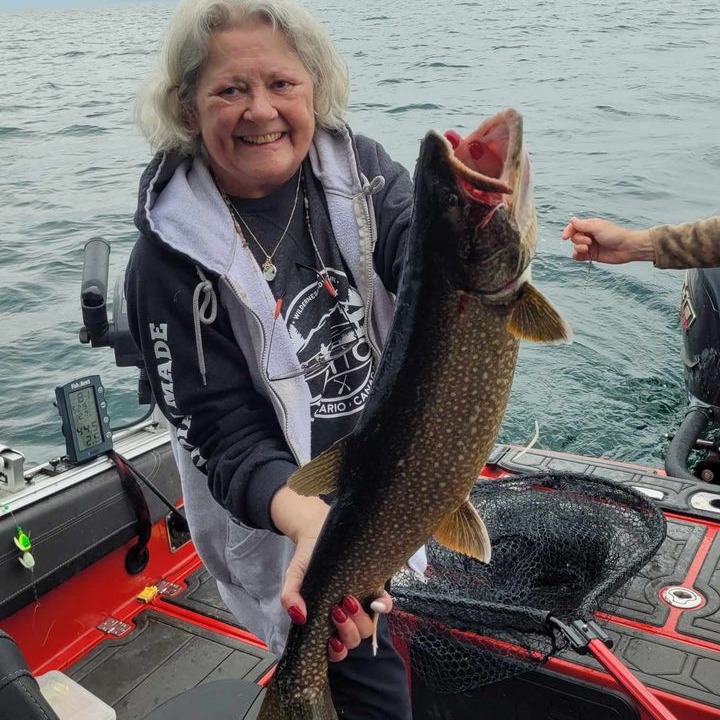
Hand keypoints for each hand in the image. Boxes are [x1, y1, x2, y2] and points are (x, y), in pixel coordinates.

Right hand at [270, 486, 391, 660]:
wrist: (319, 529)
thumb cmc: (307, 558)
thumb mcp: (294, 576)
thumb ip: (290, 595)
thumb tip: (298, 616)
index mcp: (326, 620)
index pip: (335, 649)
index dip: (336, 651)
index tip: (331, 639)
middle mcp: (346, 616)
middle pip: (354, 640)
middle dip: (347, 632)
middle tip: (336, 610)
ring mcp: (361, 603)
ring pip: (369, 627)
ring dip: (360, 620)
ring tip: (347, 600)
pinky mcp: (374, 587)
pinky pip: (384, 604)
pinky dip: (382, 607)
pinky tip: (375, 601)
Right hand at [561, 216, 653, 263]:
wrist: (627, 248)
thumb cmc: (615, 235)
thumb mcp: (597, 227)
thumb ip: (582, 225)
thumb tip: (571, 219)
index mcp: (590, 226)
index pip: (574, 227)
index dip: (568, 231)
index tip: (565, 237)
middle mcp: (589, 235)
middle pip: (574, 237)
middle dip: (578, 240)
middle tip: (589, 241)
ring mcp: (590, 245)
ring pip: (575, 247)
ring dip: (578, 248)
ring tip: (588, 248)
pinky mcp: (591, 255)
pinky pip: (578, 256)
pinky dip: (577, 256)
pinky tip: (582, 254)